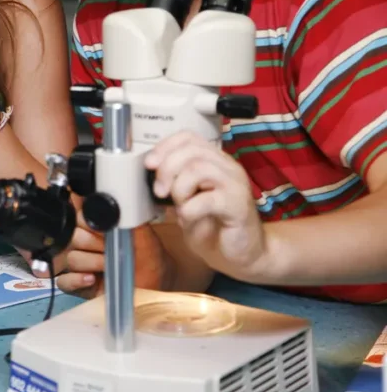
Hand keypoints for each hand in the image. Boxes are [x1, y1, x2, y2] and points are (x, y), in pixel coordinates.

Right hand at [55, 211, 172, 297]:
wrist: (155, 286)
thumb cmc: (150, 258)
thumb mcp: (144, 235)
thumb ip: (128, 217)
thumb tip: (114, 199)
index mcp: (97, 228)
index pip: (78, 216)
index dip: (88, 221)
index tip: (104, 228)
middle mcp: (85, 243)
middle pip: (73, 236)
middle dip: (93, 243)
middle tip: (110, 249)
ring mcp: (80, 265)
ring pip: (71, 258)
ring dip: (91, 262)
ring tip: (108, 267)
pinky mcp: (77, 285)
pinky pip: (64, 281)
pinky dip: (76, 280)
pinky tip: (92, 279)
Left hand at [147, 131, 267, 280]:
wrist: (241, 254)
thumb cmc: (213, 226)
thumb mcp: (186, 200)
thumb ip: (174, 182)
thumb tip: (151, 171)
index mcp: (215, 162)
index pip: (189, 138)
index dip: (165, 146)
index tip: (149, 164)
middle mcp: (228, 168)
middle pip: (191, 150)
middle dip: (167, 169)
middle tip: (160, 191)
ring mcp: (236, 185)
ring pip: (198, 169)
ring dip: (179, 188)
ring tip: (180, 205)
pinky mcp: (238, 207)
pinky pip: (207, 199)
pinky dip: (189, 210)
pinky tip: (189, 218)